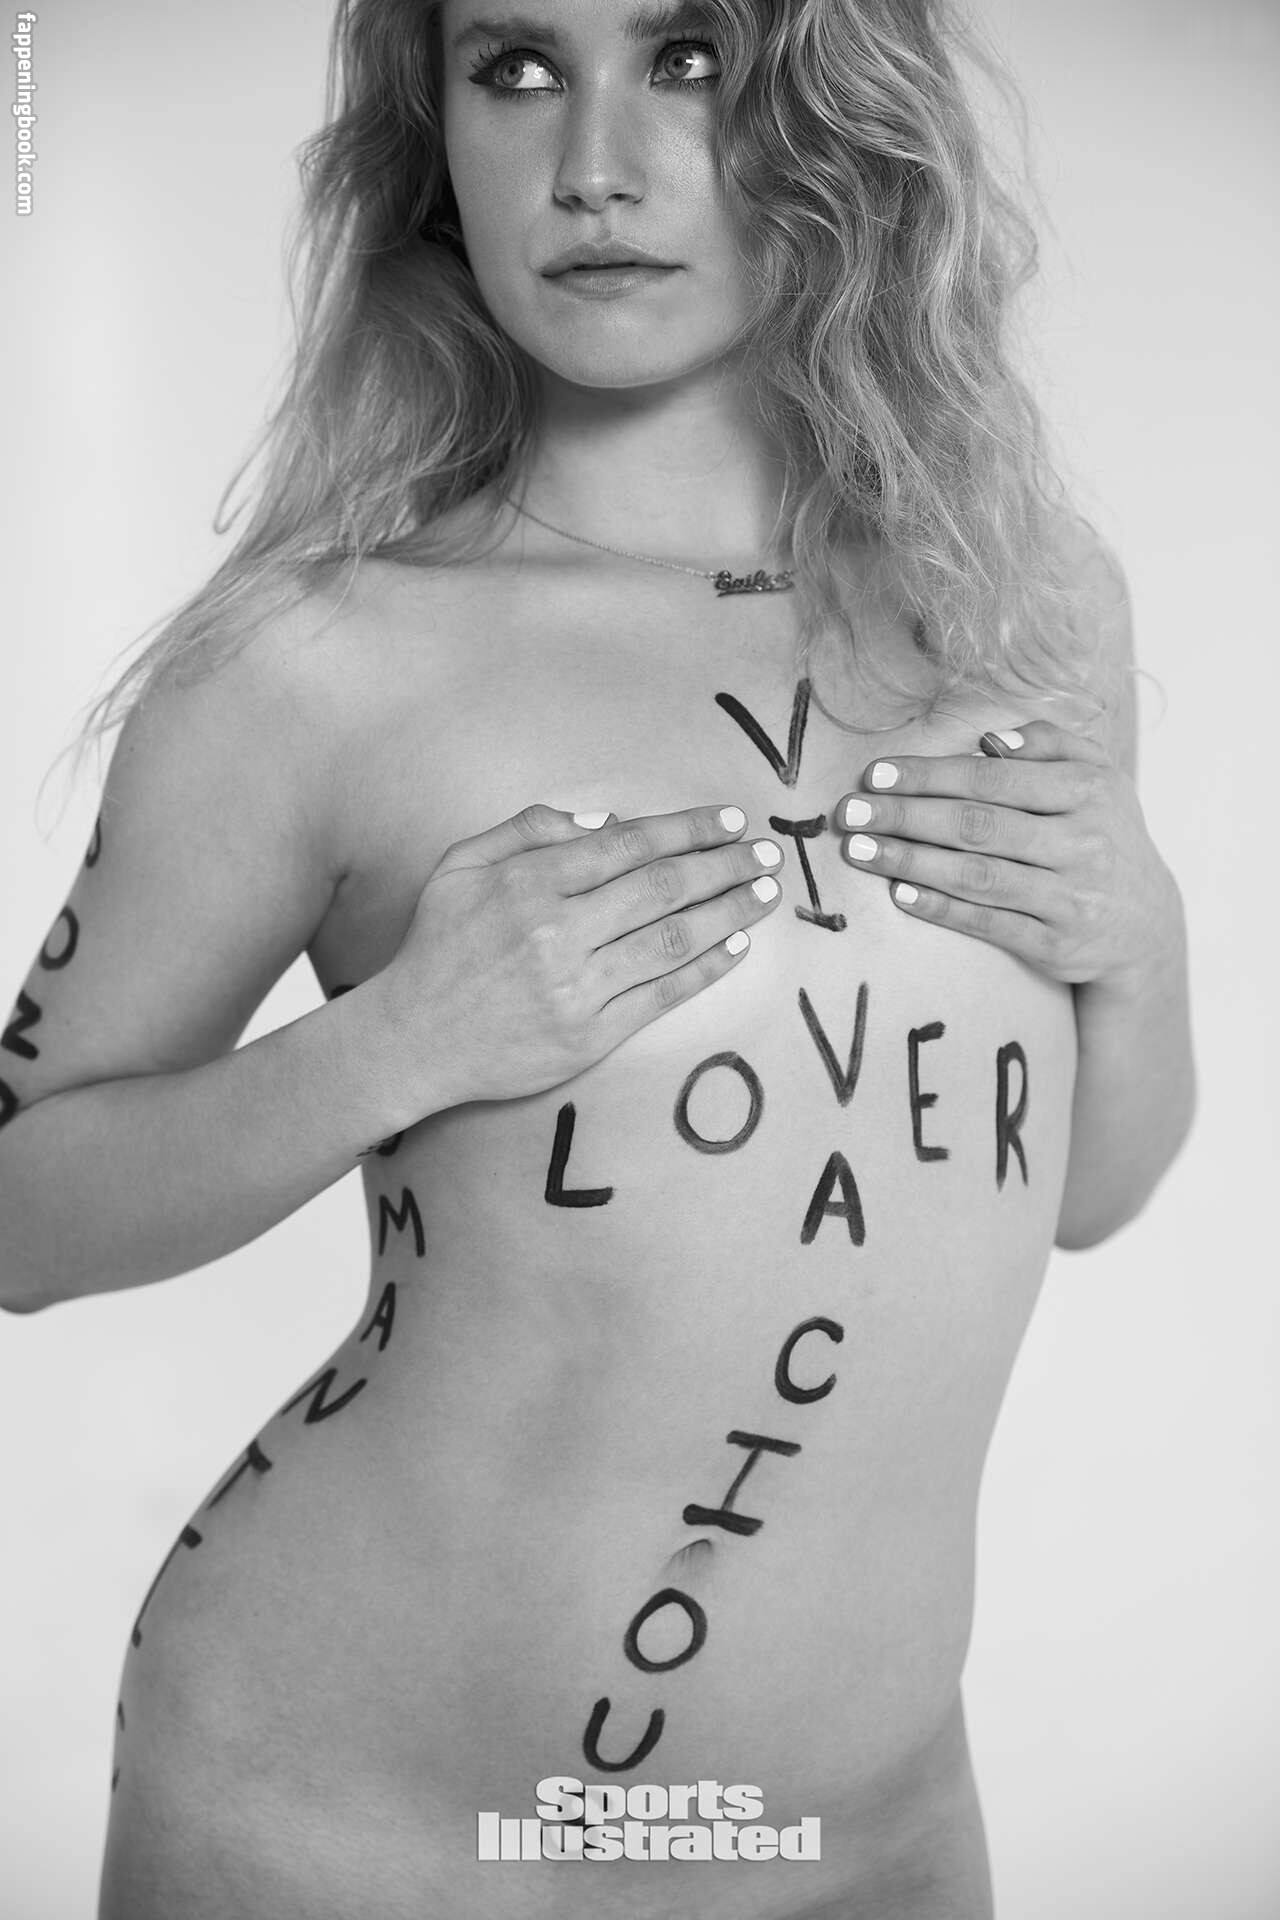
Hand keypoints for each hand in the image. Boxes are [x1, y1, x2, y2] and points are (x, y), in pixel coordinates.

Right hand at [379, 802, 785, 1106]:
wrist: (412, 1039)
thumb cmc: (438, 946)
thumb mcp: (462, 866)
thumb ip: (529, 829)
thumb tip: (605, 818)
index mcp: (530, 882)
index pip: (629, 844)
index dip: (689, 828)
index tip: (731, 819)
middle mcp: (558, 932)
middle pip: (664, 887)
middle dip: (726, 864)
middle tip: (768, 853)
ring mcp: (578, 987)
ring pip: (674, 938)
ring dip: (731, 912)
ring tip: (767, 893)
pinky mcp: (590, 1035)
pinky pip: (664, 994)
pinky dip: (707, 968)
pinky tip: (737, 946)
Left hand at [832, 722, 1181, 990]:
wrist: (1146, 922)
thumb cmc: (1101, 833)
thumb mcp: (1096, 777)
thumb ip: (1048, 744)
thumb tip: (989, 740)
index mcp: (1088, 790)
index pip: (993, 778)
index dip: (931, 775)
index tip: (876, 774)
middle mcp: (1082, 843)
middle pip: (979, 825)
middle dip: (906, 816)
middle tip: (850, 813)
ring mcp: (1070, 898)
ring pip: (978, 876)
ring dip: (911, 861)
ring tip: (860, 851)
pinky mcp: (1056, 945)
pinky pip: (990, 924)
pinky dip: (942, 908)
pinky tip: (900, 894)